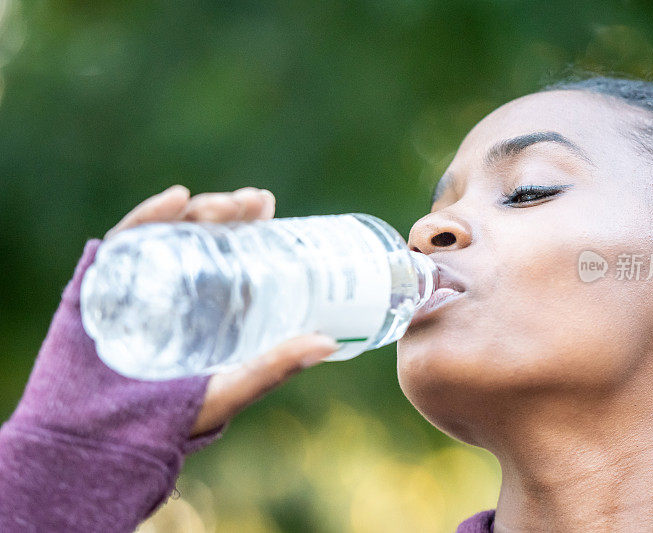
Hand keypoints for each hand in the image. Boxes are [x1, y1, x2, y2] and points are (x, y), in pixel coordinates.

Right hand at [105, 185, 339, 435]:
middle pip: (197, 234)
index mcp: (201, 304)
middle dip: (225, 211)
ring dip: (194, 211)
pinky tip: (174, 201)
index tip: (266, 205)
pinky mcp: (99, 286)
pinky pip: (121, 244)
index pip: (224, 250)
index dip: (245, 223)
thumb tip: (330, 342)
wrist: (101, 444)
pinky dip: (145, 218)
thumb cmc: (168, 421)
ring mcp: (133, 283)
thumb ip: (273, 368)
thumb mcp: (230, 388)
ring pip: (165, 232)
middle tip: (251, 202)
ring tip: (223, 205)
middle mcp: (169, 287)